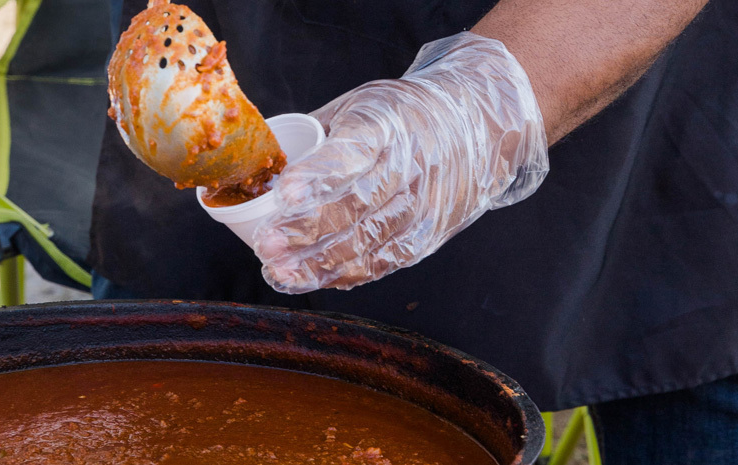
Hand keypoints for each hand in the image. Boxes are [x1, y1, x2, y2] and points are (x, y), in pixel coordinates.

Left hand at [253, 32, 548, 293]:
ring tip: (280, 274)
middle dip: (308, 230)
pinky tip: (317, 280)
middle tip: (266, 247)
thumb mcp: (362, 105)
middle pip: (357, 204)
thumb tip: (260, 169)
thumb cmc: (402, 115)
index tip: (285, 193)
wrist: (477, 124)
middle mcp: (410, 165)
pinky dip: (350, 274)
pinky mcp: (431, 233)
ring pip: (370, 241)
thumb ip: (318, 136)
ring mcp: (424, 203)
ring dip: (322, 264)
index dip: (318, 175)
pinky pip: (387, 260)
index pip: (351, 152)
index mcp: (386, 124)